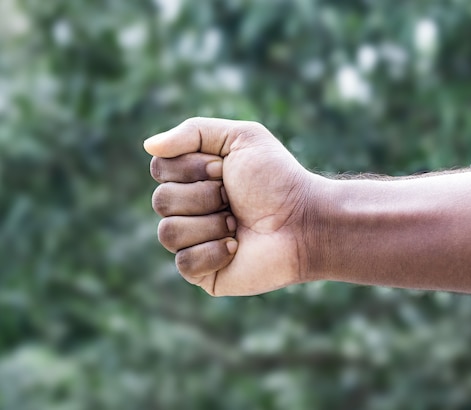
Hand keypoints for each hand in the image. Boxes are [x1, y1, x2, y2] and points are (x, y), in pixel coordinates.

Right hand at [145, 118, 317, 295]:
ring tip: (237, 223)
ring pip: (168, 232)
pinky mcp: (203, 273)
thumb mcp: (241, 138)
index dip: (190, 168)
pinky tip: (236, 246)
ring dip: (209, 223)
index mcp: (194, 178)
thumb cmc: (278, 179)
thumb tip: (148, 146)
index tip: (223, 169)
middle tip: (234, 199)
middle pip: (160, 200)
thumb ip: (193, 132)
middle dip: (203, 196)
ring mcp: (194, 242)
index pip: (159, 168)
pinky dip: (212, 252)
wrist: (305, 221)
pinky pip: (184, 263)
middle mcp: (189, 209)